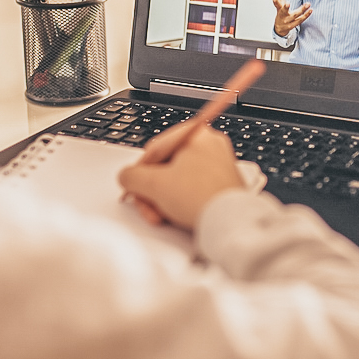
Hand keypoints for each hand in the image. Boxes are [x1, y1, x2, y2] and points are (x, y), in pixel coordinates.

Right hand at [119, 123, 245, 230]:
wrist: (232, 223)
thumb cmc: (203, 197)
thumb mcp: (154, 184)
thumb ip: (131, 176)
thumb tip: (127, 177)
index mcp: (197, 134)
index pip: (156, 148)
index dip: (141, 170)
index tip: (136, 185)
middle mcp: (210, 146)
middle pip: (166, 167)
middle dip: (153, 190)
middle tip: (148, 204)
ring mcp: (218, 166)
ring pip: (178, 181)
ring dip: (163, 199)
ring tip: (162, 214)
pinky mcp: (222, 186)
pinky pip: (193, 190)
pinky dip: (180, 203)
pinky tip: (176, 216)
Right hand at [272, 0, 311, 36]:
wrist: (280, 28)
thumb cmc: (281, 12)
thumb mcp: (279, 2)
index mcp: (279, 9)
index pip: (276, 4)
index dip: (275, 2)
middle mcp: (282, 15)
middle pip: (284, 11)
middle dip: (285, 7)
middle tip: (287, 3)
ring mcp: (287, 21)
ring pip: (295, 15)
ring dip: (301, 10)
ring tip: (308, 4)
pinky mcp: (293, 25)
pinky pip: (300, 20)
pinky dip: (305, 15)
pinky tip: (310, 10)